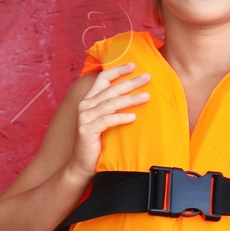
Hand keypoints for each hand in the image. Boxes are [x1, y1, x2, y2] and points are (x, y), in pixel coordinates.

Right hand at [66, 61, 148, 179]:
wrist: (81, 165)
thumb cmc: (97, 143)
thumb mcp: (105, 122)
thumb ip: (113, 108)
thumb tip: (137, 96)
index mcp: (89, 101)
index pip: (102, 79)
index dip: (117, 70)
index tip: (134, 65)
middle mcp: (85, 106)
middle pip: (110, 89)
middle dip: (130, 82)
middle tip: (148, 77)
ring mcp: (84, 118)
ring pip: (110, 104)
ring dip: (130, 99)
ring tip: (147, 97)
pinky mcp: (86, 130)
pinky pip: (107, 121)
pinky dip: (120, 118)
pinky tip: (133, 117)